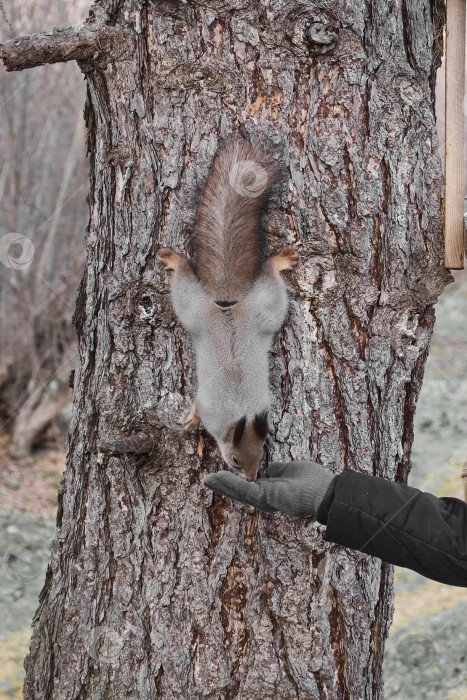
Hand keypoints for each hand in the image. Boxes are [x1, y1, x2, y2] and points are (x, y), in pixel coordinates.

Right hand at [202, 460, 335, 517]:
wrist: (325, 491)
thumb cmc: (313, 481)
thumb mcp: (290, 470)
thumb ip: (277, 470)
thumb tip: (269, 469)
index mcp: (272, 490)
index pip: (249, 486)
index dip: (234, 481)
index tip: (221, 475)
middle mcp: (266, 498)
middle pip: (239, 491)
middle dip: (223, 485)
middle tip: (206, 481)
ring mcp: (265, 500)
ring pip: (239, 492)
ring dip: (222, 485)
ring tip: (207, 480)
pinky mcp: (265, 498)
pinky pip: (244, 489)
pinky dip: (231, 484)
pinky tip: (219, 478)